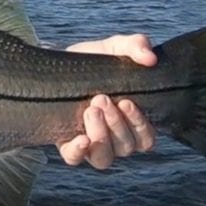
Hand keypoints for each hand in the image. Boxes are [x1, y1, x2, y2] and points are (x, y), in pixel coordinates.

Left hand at [56, 34, 158, 168]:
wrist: (56, 65)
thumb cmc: (93, 60)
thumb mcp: (115, 47)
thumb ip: (136, 45)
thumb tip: (150, 57)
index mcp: (132, 122)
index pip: (146, 139)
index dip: (140, 125)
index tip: (127, 101)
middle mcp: (114, 139)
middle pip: (125, 147)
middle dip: (116, 123)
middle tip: (100, 98)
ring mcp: (91, 144)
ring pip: (104, 158)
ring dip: (101, 136)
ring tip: (90, 110)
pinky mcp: (67, 145)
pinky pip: (74, 159)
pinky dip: (78, 152)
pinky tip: (80, 139)